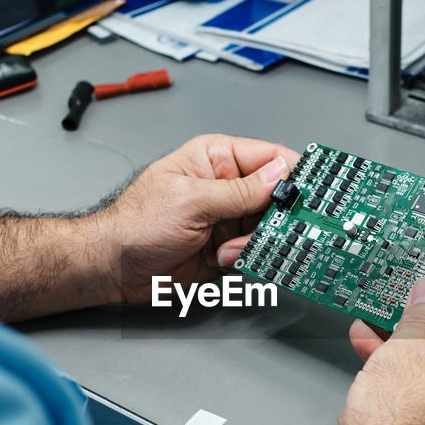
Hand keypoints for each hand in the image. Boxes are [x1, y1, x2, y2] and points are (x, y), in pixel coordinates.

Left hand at [94, 134, 299, 304]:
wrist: (115, 268)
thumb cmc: (136, 224)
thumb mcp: (191, 201)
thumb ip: (239, 191)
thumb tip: (278, 176)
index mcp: (215, 159)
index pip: (268, 157)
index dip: (292, 172)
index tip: (309, 190)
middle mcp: (225, 186)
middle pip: (275, 197)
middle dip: (272, 217)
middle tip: (267, 229)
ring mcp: (227, 218)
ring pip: (268, 227)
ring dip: (254, 242)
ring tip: (227, 249)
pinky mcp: (227, 246)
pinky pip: (255, 250)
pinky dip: (247, 258)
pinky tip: (223, 259)